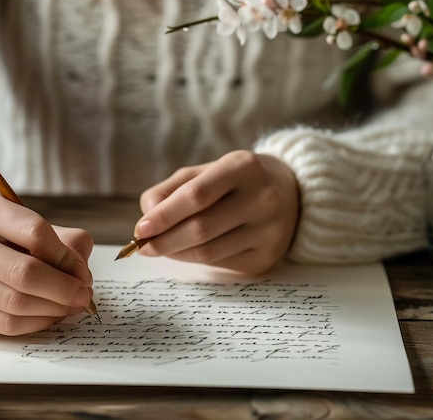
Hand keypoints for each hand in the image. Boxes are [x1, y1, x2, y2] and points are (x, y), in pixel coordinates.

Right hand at [0, 192, 93, 335]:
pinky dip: (36, 323)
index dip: (66, 257)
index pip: (35, 233)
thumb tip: (81, 273)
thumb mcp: (30, 223)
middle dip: (64, 288)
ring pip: (16, 303)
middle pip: (24, 273)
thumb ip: (65, 240)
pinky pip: (5, 324)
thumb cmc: (3, 236)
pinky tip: (49, 315)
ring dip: (54, 309)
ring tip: (71, 306)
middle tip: (84, 295)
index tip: (83, 272)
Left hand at [136, 151, 299, 275]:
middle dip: (164, 241)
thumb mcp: (207, 171)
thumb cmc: (237, 180)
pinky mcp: (267, 257)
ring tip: (159, 248)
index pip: (196, 195)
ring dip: (176, 253)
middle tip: (143, 246)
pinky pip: (220, 264)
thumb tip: (147, 217)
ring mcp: (269, 231)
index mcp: (243, 167)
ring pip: (208, 252)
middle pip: (201, 228)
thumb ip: (172, 189)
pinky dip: (195, 260)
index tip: (140, 229)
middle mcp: (262, 199)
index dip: (165, 215)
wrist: (292, 193)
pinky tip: (186, 251)